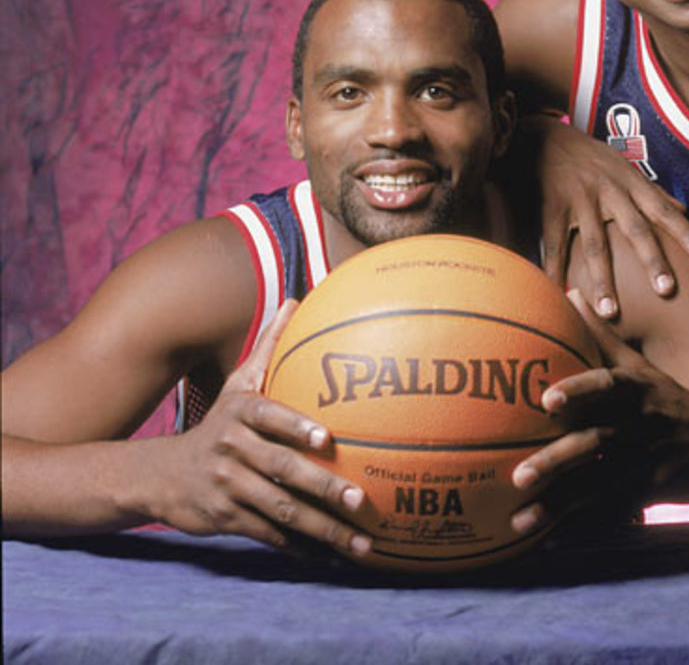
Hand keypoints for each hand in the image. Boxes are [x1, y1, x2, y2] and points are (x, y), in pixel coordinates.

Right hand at [150, 301, 370, 556]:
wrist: (160, 476)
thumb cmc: (219, 424)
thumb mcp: (237, 385)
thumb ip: (268, 346)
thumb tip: (297, 298)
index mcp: (240, 414)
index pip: (270, 418)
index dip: (296, 429)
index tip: (327, 440)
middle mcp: (232, 451)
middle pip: (283, 472)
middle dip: (323, 488)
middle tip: (360, 499)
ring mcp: (230, 489)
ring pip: (282, 512)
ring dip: (324, 529)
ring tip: (361, 540)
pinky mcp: (229, 520)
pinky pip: (272, 537)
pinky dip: (304, 549)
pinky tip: (336, 557)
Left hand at [510, 290, 688, 534]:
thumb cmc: (670, 401)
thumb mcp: (643, 368)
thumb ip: (602, 336)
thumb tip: (567, 293)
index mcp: (635, 392)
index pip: (606, 387)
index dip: (578, 392)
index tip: (547, 401)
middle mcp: (640, 427)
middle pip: (596, 444)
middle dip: (557, 461)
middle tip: (519, 474)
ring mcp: (646, 464)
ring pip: (598, 487)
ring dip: (559, 505)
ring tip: (521, 520)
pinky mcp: (651, 495)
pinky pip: (612, 514)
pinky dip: (583, 529)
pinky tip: (552, 541)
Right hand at [534, 116, 688, 317]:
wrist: (545, 136)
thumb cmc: (591, 157)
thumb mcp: (625, 167)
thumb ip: (654, 192)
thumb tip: (685, 208)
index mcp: (632, 185)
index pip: (664, 211)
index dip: (685, 232)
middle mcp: (611, 192)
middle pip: (635, 230)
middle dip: (652, 261)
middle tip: (667, 291)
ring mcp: (581, 200)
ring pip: (595, 245)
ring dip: (602, 280)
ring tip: (610, 312)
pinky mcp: (552, 206)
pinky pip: (555, 244)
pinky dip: (555, 270)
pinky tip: (558, 293)